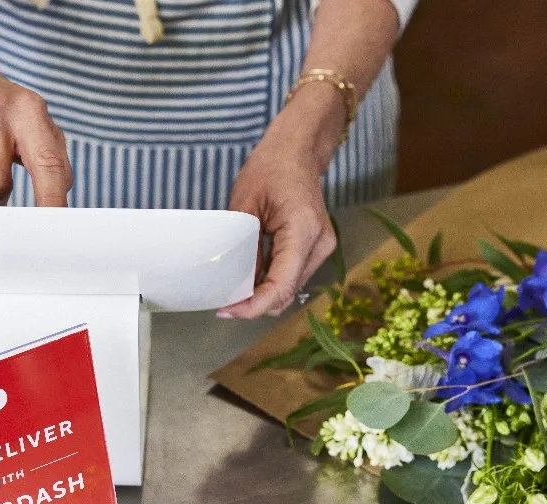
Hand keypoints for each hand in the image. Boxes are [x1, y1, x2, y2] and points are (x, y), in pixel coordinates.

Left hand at [219, 83, 343, 317]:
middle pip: (287, 293)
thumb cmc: (270, 168)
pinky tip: (250, 279)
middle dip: (255, 304)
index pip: (281, 285)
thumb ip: (240, 248)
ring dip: (263, 295)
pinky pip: (293, 276)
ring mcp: (322, 247)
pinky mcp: (317, 248)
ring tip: (234, 292)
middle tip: (224, 304)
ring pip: (291, 288)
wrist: (298, 150)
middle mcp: (319, 243)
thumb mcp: (244, 206)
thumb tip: (232, 284)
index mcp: (302, 230)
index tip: (227, 310)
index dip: (254, 306)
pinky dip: (271, 283)